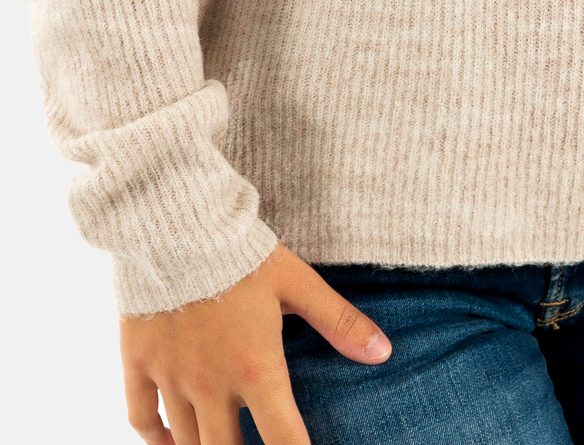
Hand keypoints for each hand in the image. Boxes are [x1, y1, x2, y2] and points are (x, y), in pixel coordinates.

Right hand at [120, 241, 391, 443]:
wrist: (176, 222)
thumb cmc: (242, 251)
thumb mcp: (297, 281)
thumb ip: (338, 320)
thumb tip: (383, 352)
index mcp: (256, 368)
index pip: (284, 441)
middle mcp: (212, 384)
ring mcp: (171, 377)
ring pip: (186, 442)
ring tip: (223, 442)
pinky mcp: (137, 362)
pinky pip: (139, 419)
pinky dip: (154, 439)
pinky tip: (170, 441)